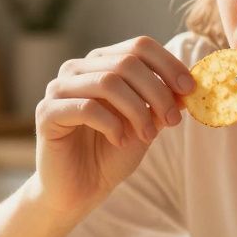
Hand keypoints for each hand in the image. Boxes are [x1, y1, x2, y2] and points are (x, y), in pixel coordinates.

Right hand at [32, 36, 193, 214]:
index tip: (190, 90)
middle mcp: (77, 69)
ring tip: (147, 136)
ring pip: (108, 82)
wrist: (79, 190)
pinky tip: (119, 141)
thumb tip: (189, 86)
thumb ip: (162, 103)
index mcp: (101, 64)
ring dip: (137, 111)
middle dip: (157, 92)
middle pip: (127, 62)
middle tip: (172, 121)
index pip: (139, 46)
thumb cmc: (110, 155)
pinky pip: (87, 108)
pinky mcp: (47, 113)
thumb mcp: (146, 125)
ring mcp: (59, 89)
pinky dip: (112, 125)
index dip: (169, 65)